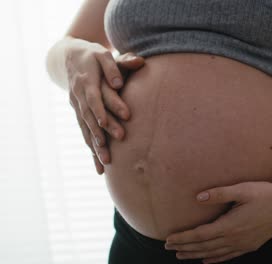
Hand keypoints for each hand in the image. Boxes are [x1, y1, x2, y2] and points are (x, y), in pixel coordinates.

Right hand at [66, 42, 144, 173]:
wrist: (68, 57)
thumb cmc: (92, 55)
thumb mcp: (103, 55)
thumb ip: (116, 65)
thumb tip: (124, 78)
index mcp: (86, 80)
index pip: (94, 96)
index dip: (100, 109)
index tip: (108, 121)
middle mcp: (79, 96)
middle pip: (91, 117)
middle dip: (102, 133)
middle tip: (115, 147)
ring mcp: (77, 107)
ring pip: (86, 129)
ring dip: (95, 147)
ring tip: (107, 163)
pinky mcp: (79, 114)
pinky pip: (85, 134)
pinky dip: (91, 150)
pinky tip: (99, 166)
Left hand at [165, 182, 271, 262]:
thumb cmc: (266, 194)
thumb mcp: (243, 189)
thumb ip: (220, 194)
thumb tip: (198, 197)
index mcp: (229, 225)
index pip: (200, 235)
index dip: (183, 238)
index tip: (168, 239)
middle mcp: (234, 238)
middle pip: (204, 246)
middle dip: (185, 247)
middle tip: (169, 248)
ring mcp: (243, 244)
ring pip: (214, 253)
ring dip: (197, 255)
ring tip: (182, 256)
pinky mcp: (250, 245)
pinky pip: (228, 256)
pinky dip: (215, 259)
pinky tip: (208, 261)